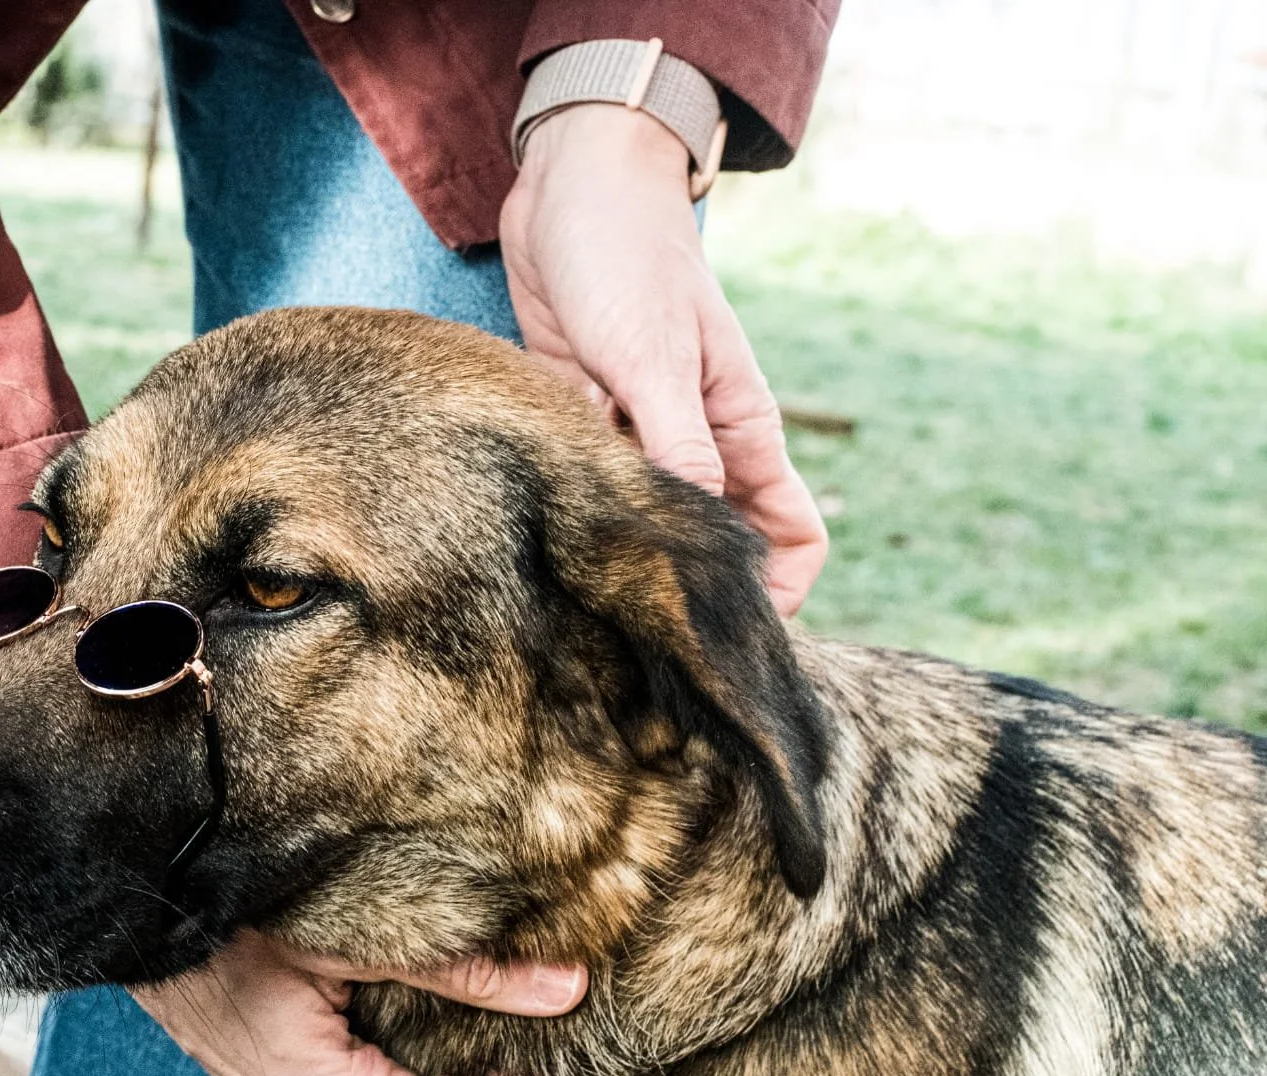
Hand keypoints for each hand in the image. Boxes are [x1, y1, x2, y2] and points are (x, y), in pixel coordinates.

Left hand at [500, 103, 826, 614]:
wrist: (568, 187)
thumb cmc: (626, 258)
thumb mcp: (653, 357)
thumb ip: (677, 445)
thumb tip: (698, 528)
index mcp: (739, 430)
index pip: (791, 533)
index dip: (778, 593)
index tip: (728, 633)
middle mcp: (695, 442)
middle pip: (713, 542)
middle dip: (684, 587)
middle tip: (635, 636)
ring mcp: (637, 434)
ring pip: (641, 520)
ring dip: (616, 547)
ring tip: (578, 587)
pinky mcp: (582, 419)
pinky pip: (585, 484)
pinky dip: (569, 503)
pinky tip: (537, 522)